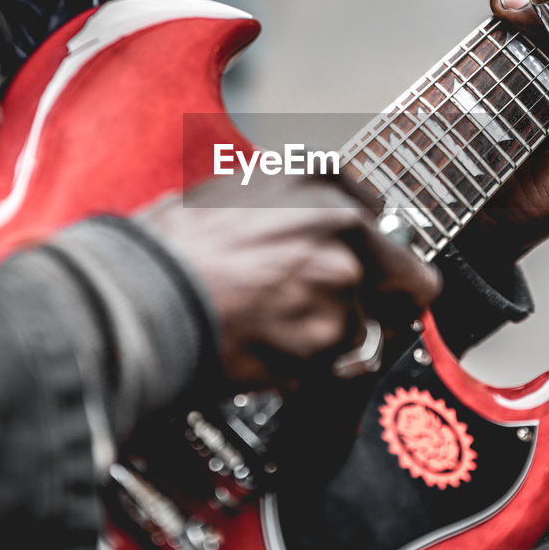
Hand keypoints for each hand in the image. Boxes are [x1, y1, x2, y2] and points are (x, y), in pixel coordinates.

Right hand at [139, 172, 440, 388]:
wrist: (141, 297)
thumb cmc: (168, 249)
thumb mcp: (230, 193)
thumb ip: (288, 208)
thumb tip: (312, 229)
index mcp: (318, 180)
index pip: (379, 214)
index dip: (369, 247)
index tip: (364, 264)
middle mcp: (343, 224)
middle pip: (406, 279)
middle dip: (384, 302)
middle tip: (338, 316)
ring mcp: (342, 282)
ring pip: (361, 328)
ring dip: (327, 339)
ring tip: (267, 331)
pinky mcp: (329, 339)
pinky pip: (334, 366)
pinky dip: (307, 369)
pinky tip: (261, 351)